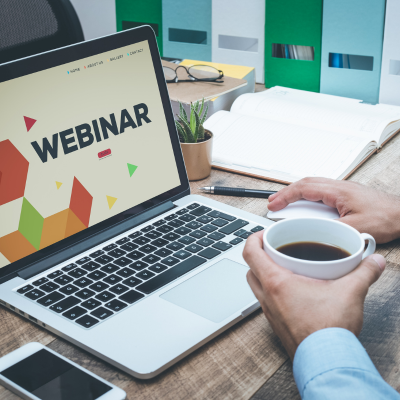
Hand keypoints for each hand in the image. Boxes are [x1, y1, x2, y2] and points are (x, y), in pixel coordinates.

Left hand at [243, 231, 385, 360]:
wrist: (327, 362)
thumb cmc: (329, 330)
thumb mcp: (350, 292)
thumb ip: (364, 272)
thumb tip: (373, 261)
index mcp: (276, 282)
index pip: (250, 253)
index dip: (253, 238)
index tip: (263, 234)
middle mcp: (267, 297)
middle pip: (250, 269)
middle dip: (259, 256)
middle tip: (274, 250)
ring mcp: (270, 312)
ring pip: (256, 287)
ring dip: (264, 275)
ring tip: (284, 269)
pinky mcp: (277, 324)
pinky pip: (266, 302)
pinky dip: (273, 293)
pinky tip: (293, 293)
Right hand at [268, 177, 399, 243]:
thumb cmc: (388, 217)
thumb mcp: (357, 228)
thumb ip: (333, 230)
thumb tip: (313, 234)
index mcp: (338, 191)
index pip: (304, 189)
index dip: (285, 196)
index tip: (274, 204)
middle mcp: (339, 187)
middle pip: (305, 183)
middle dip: (286, 192)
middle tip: (273, 202)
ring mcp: (342, 190)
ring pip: (312, 185)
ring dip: (296, 192)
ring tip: (284, 202)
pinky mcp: (346, 195)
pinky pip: (320, 191)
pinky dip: (307, 196)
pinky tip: (305, 205)